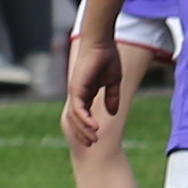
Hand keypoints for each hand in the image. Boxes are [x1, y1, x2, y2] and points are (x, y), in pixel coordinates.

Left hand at [57, 29, 126, 149]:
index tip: (95, 139)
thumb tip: (111, 112)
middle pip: (75, 120)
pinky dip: (84, 119)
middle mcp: (77, 94)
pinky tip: (94, 127)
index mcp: (85, 93)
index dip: (87, 128)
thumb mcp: (113, 82)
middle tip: (92, 144)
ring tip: (94, 139)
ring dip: (83, 130)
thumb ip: (111, 97)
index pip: (82, 115)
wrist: (101, 43)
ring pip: (75, 117)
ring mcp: (75, 92)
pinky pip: (78, 108)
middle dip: (82, 133)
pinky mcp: (76, 88)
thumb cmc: (107, 59)